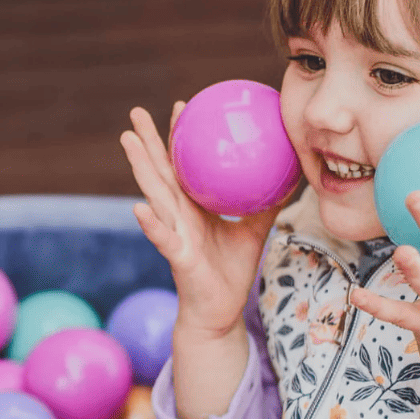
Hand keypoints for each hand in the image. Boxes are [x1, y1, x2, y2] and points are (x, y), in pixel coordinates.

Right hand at [120, 104, 280, 339]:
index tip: (182, 106)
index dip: (180, 137)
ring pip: (154, 194)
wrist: (221, 312)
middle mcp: (178, 215)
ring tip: (128, 141)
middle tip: (135, 112)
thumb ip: (266, 203)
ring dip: (139, 167)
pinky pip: (163, 239)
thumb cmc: (233, 272)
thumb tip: (291, 173)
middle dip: (146, 141)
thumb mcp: (256, 230)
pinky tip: (139, 209)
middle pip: (159, 172)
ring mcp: (174, 233)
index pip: (183, 165)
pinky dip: (151, 224)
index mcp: (192, 208)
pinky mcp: (177, 257)